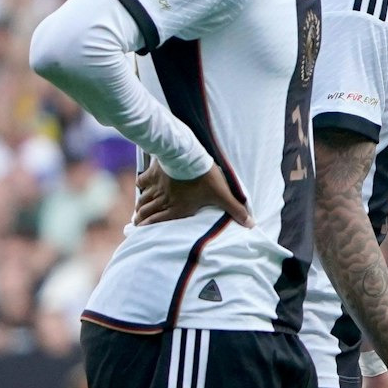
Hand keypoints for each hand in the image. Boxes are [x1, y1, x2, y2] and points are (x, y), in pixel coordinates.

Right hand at [134, 160, 252, 228]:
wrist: (188, 156)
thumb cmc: (204, 178)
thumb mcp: (222, 195)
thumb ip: (235, 210)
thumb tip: (251, 224)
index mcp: (178, 208)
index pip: (159, 222)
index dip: (149, 228)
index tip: (142, 231)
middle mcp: (164, 200)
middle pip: (147, 212)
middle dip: (141, 219)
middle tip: (137, 223)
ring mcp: (157, 187)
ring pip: (143, 200)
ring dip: (139, 206)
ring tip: (137, 212)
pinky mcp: (153, 173)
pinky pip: (142, 181)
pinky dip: (140, 185)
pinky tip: (140, 186)